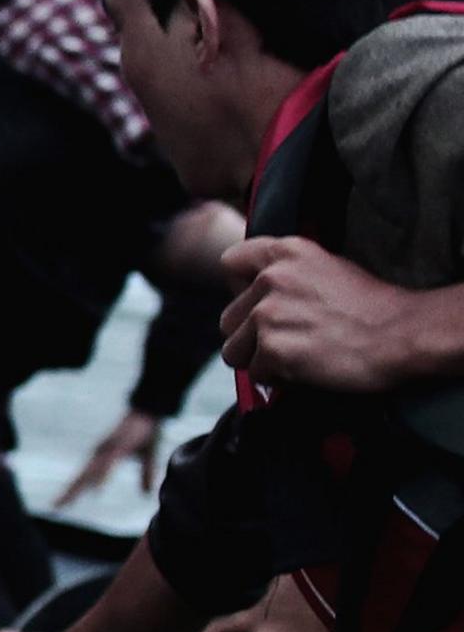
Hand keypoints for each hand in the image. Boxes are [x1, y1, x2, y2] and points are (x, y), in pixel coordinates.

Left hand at [53, 408, 163, 507]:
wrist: (150, 413)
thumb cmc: (145, 434)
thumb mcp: (147, 458)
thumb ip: (145, 475)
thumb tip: (146, 494)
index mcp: (104, 458)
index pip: (85, 478)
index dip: (73, 491)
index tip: (60, 505)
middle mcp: (101, 454)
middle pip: (82, 477)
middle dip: (69, 493)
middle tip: (56, 506)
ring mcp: (108, 450)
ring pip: (91, 472)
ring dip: (79, 487)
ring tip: (67, 502)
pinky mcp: (118, 447)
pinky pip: (108, 465)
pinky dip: (101, 477)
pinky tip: (96, 488)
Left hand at [221, 237, 463, 392]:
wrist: (404, 334)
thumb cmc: (372, 306)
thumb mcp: (327, 267)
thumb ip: (286, 274)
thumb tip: (253, 293)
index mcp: (285, 252)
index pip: (230, 263)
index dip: (240, 288)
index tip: (261, 303)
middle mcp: (270, 279)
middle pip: (227, 319)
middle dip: (250, 336)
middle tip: (289, 340)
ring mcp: (269, 314)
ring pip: (235, 350)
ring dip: (260, 360)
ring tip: (298, 356)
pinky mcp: (274, 349)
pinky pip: (256, 374)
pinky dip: (278, 378)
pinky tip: (307, 369)